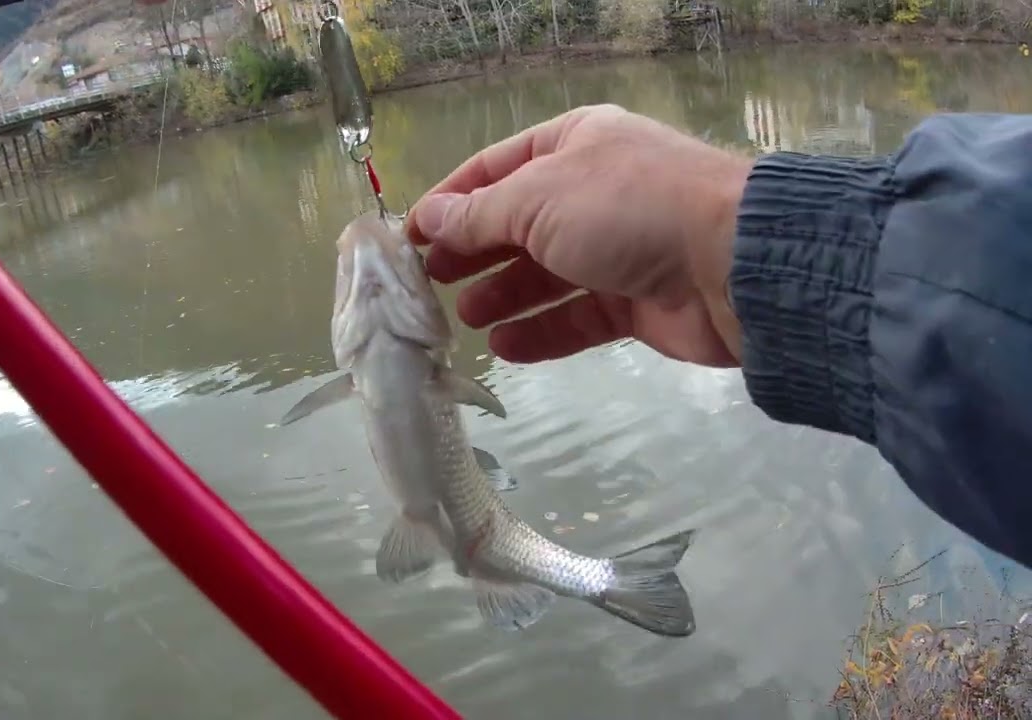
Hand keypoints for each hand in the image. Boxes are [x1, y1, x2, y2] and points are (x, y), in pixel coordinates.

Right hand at [406, 104, 752, 367]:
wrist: (732, 265)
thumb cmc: (626, 209)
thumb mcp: (537, 200)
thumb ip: (478, 216)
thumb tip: (427, 219)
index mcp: (575, 144)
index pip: (497, 168)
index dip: (451, 201)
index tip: (409, 238)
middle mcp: (594, 192)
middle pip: (518, 224)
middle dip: (474, 252)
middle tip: (431, 283)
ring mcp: (617, 249)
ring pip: (545, 275)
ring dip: (503, 295)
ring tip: (463, 317)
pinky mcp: (635, 303)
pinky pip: (576, 317)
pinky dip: (540, 332)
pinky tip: (504, 347)